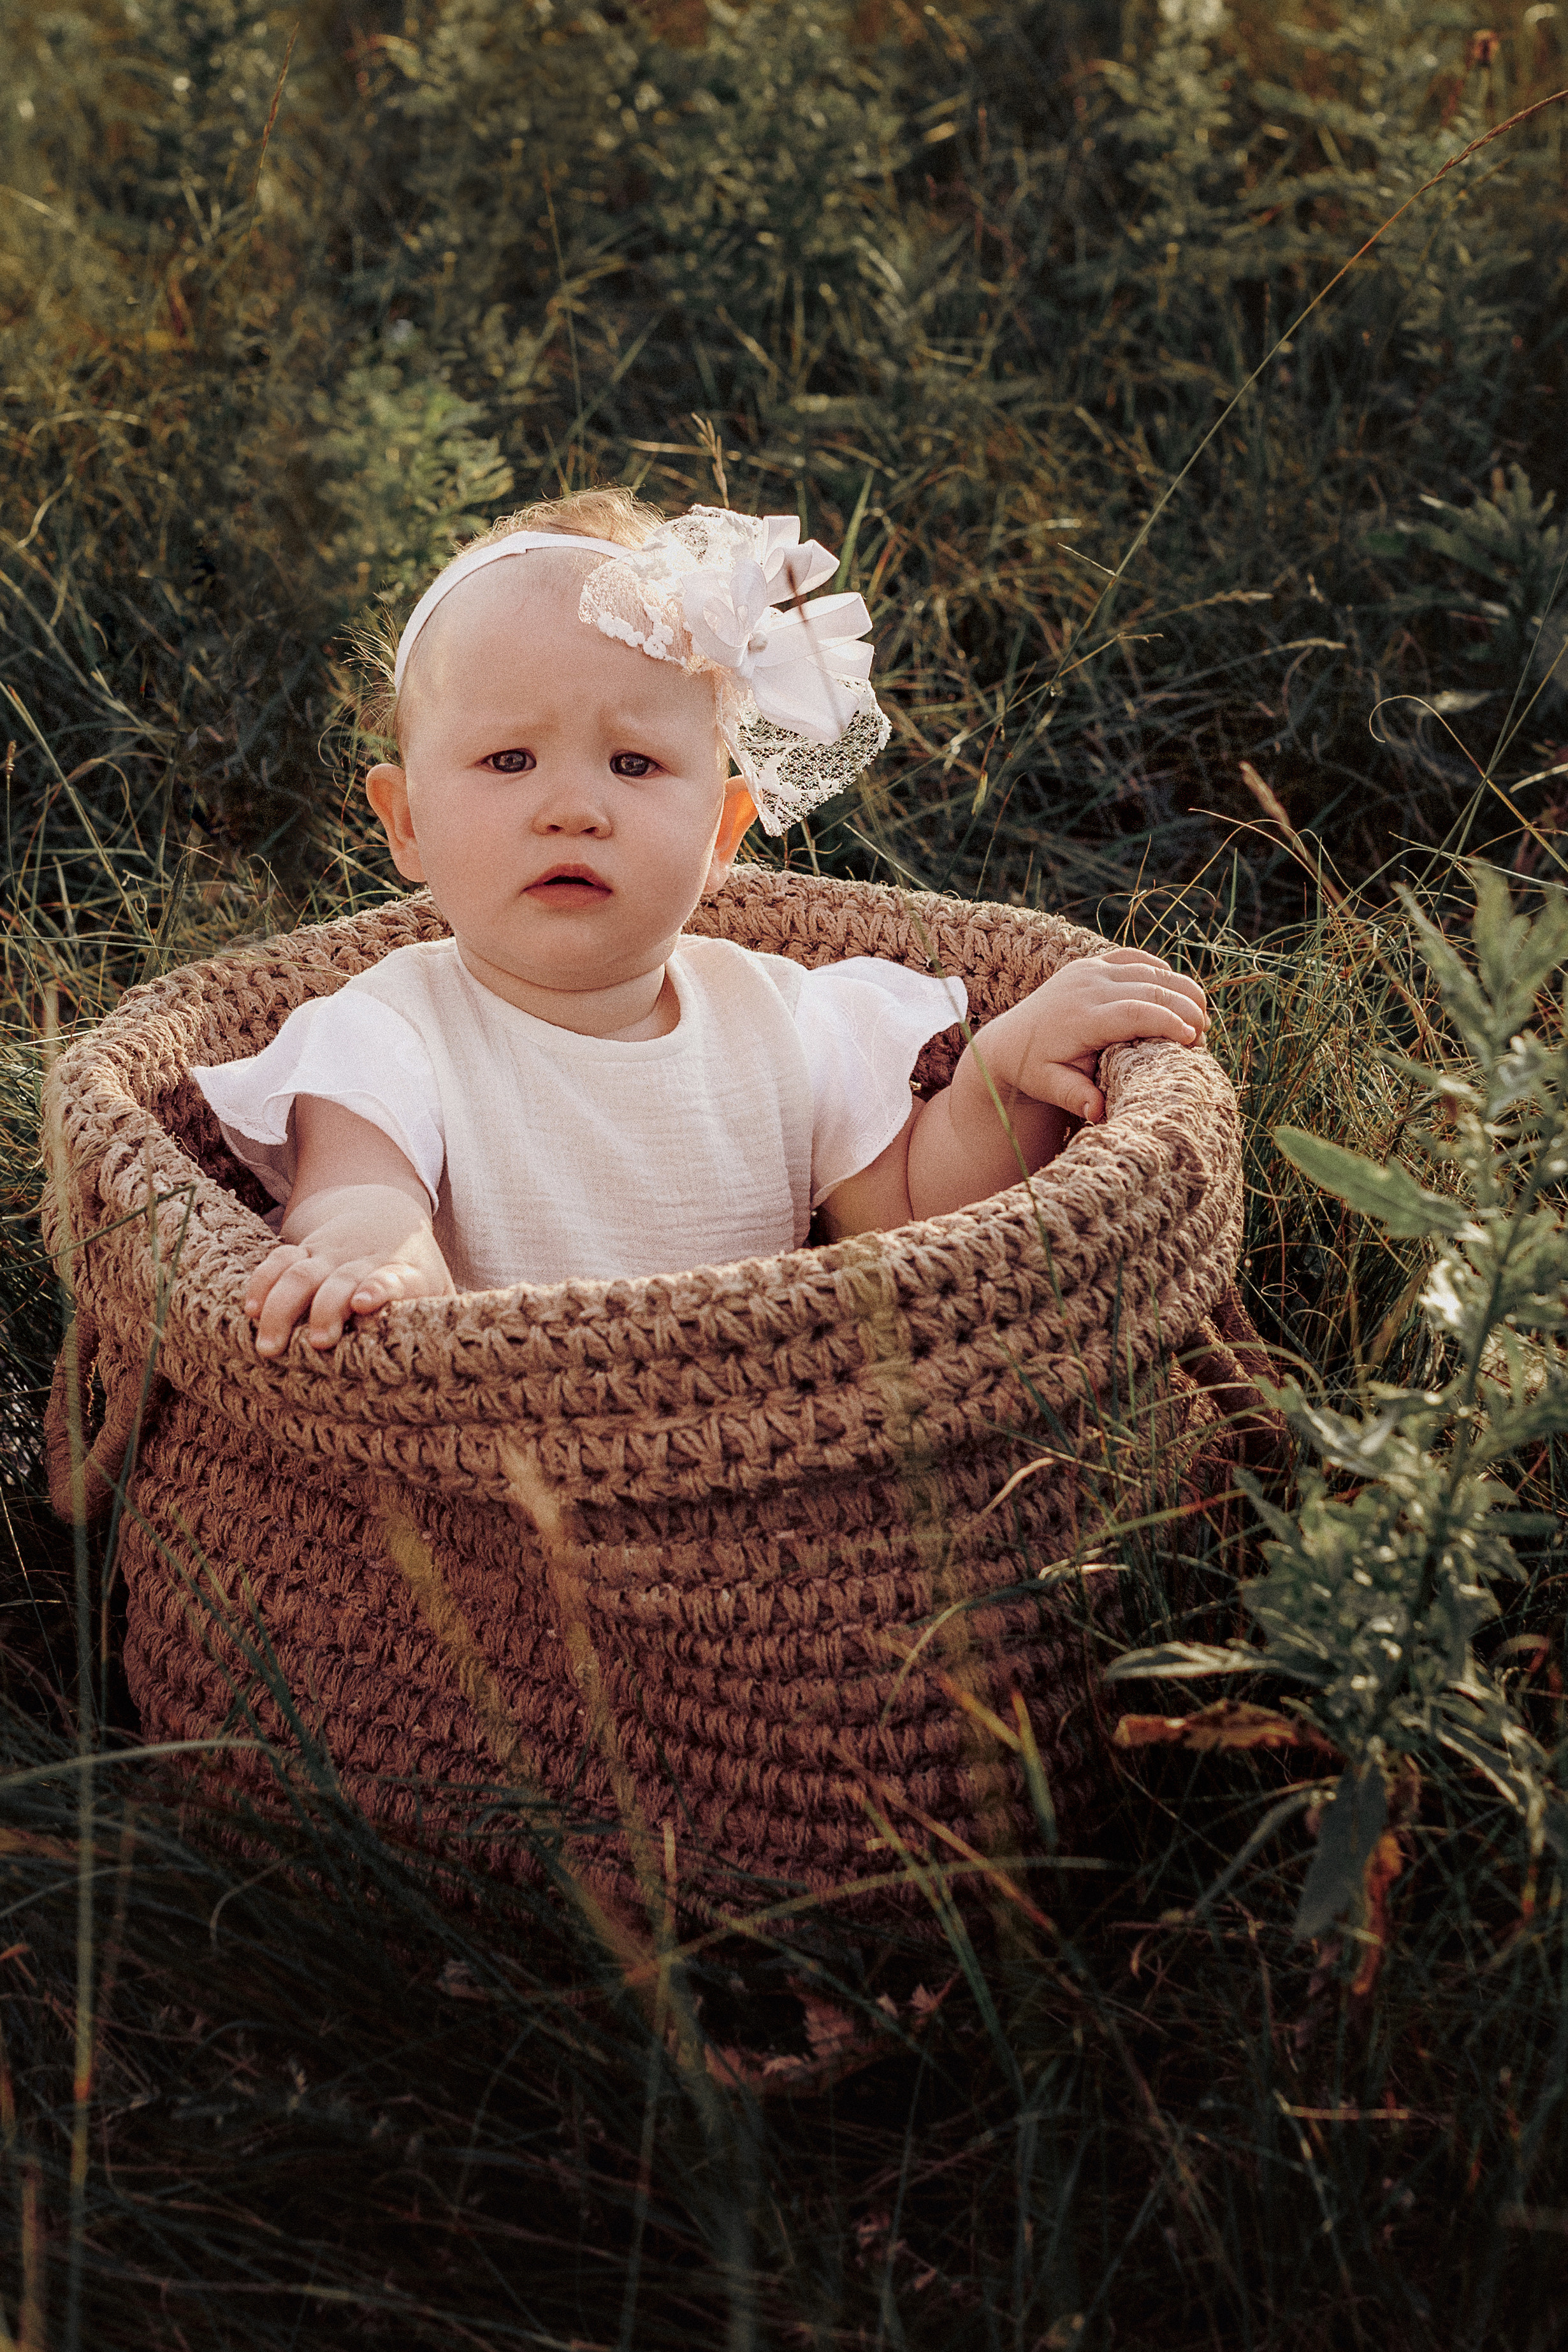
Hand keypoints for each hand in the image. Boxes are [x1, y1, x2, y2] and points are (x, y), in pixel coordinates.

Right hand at [245, 1184, 455, 1354]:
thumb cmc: (412, 1268)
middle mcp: (364, 1261)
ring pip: (300, 1273)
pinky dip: (261, 1283)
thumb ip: (448, 1323)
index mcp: (404, 1272)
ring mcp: (329, 1254)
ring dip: (282, 1308)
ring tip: (269, 1346)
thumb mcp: (438, 1289)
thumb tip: (476, 1368)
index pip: (393, 1278)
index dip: (379, 1288)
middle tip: (317, 1343)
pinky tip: (249, 1310)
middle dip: (326, 1309)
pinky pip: (277, 1261)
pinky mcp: (302, 1250)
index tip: (365, 1304)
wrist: (381, 1209)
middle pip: (339, 1280)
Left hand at [992, 948, 1208, 1123]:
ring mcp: (1089, 970)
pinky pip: (1134, 957)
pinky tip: (1177, 992)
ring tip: (1200, 1018)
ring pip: (1149, 969)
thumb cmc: (1035, 1070)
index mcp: (1080, 1017)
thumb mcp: (1051, 1087)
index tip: (1194, 1040)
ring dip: (1181, 990)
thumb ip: (1075, 1097)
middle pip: (1151, 988)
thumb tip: (1098, 1113)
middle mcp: (1086, 986)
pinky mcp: (1090, 963)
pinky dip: (1161, 971)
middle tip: (1203, 1036)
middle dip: (1185, 1009)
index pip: (1136, 1012)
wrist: (1009, 1041)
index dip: (1169, 1022)